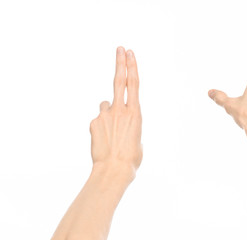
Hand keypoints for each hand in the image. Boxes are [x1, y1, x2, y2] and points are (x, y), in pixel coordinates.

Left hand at [89, 47, 141, 181]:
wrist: (113, 170)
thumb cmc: (131, 158)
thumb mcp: (138, 138)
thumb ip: (130, 123)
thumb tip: (120, 119)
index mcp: (135, 113)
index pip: (133, 84)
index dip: (132, 67)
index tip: (130, 54)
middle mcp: (120, 110)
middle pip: (119, 81)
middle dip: (120, 63)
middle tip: (121, 49)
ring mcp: (105, 115)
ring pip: (106, 105)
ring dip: (109, 113)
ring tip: (112, 132)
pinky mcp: (94, 122)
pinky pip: (99, 119)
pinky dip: (101, 126)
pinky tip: (104, 139)